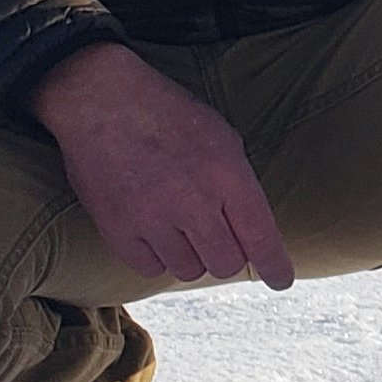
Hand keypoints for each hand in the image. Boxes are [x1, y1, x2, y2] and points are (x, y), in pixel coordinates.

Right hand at [29, 42, 294, 287]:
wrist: (100, 100)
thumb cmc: (168, 114)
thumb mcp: (221, 136)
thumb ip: (238, 183)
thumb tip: (249, 229)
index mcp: (227, 175)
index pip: (260, 237)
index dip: (274, 265)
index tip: (280, 281)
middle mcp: (193, 202)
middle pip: (225, 263)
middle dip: (228, 254)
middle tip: (216, 235)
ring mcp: (153, 219)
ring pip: (188, 270)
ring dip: (192, 256)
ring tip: (180, 225)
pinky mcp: (118, 229)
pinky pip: (150, 268)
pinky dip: (158, 257)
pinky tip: (155, 232)